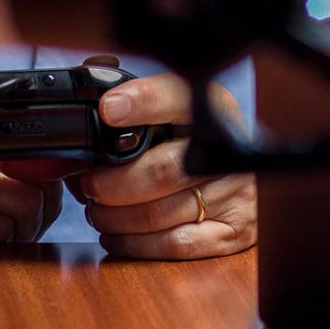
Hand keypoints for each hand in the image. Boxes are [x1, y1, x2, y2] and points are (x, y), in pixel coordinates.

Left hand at [71, 72, 254, 259]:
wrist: (241, 178)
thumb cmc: (192, 145)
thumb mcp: (174, 114)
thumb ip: (139, 100)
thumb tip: (92, 83)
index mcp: (214, 108)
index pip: (178, 97)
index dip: (144, 101)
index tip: (109, 108)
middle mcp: (228, 149)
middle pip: (161, 171)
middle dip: (110, 184)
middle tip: (88, 185)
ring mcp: (236, 192)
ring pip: (158, 214)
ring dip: (114, 218)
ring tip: (99, 210)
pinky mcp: (234, 231)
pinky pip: (173, 245)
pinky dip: (134, 244)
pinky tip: (119, 233)